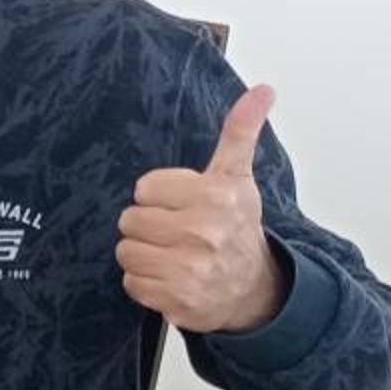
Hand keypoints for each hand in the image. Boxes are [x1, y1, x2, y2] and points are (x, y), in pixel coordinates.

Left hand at [117, 84, 284, 333]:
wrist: (253, 288)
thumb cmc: (236, 227)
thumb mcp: (238, 177)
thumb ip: (240, 132)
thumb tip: (263, 89)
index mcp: (215, 196)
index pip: (144, 189)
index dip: (158, 197)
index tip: (181, 205)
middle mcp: (203, 232)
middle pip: (130, 221)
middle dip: (147, 225)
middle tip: (175, 231)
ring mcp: (189, 269)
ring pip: (126, 252)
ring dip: (143, 254)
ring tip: (171, 254)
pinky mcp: (176, 300)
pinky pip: (132, 283)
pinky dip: (146, 282)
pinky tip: (170, 277)